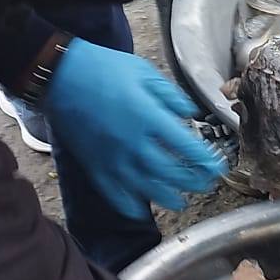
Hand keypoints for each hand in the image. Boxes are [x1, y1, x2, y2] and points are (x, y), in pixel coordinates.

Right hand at [43, 39, 227, 219]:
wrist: (62, 77)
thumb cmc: (105, 70)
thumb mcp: (146, 74)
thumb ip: (171, 96)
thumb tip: (190, 114)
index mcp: (149, 118)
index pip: (186, 147)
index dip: (205, 160)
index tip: (217, 166)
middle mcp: (133, 144)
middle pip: (170, 173)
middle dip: (193, 182)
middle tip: (206, 184)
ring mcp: (112, 158)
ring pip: (145, 189)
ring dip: (168, 198)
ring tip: (182, 202)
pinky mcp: (94, 166)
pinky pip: (114, 193)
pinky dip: (128, 205)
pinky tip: (139, 209)